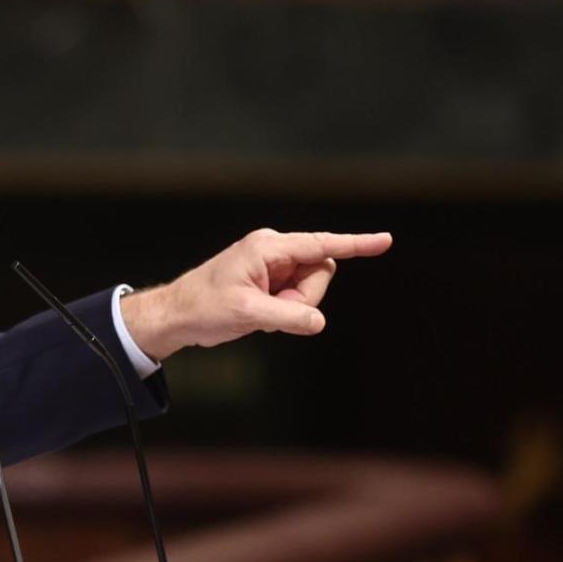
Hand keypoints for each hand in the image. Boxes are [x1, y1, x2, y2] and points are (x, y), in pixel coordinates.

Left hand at [120, 229, 392, 358]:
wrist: (177, 315)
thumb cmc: (203, 307)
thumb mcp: (247, 313)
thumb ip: (287, 315)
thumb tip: (318, 321)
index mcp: (268, 247)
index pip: (322, 245)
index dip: (356, 244)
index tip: (385, 240)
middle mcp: (274, 251)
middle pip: (321, 272)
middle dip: (305, 298)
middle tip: (269, 311)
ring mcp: (273, 267)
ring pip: (310, 289)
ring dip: (292, 308)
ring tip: (259, 314)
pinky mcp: (271, 282)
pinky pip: (297, 299)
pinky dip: (284, 312)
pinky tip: (258, 316)